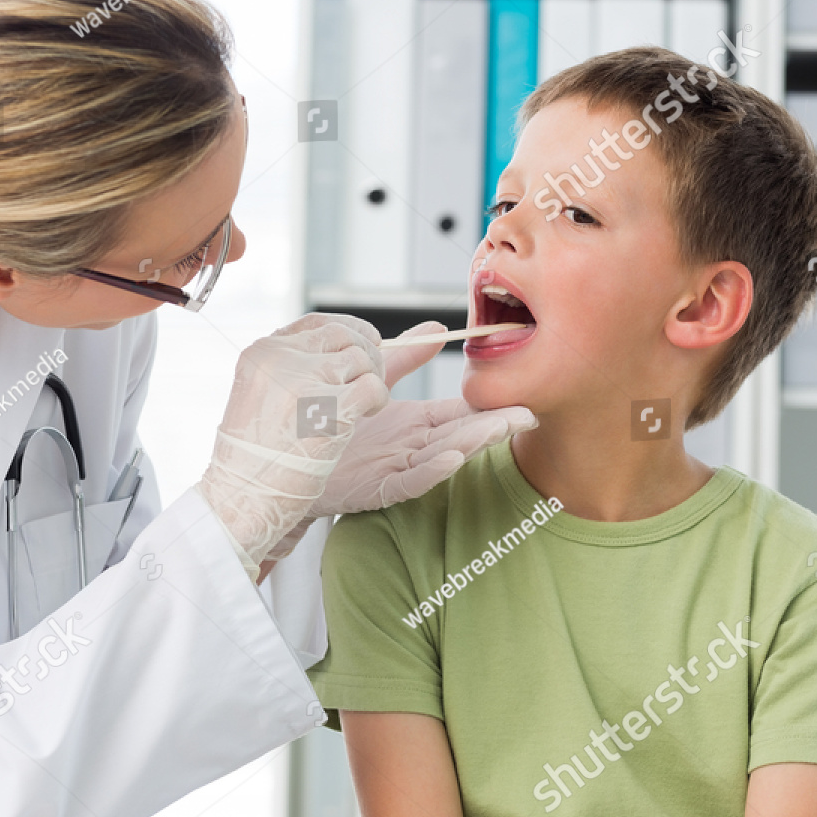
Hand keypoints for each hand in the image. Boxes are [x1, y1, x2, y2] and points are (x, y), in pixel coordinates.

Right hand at [198, 313, 388, 579]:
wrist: (242, 496)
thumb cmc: (255, 457)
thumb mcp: (264, 397)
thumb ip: (300, 367)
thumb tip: (350, 343)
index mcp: (262, 353)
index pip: (317, 323)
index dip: (347, 332)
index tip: (361, 345)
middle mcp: (282, 359)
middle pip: (344, 336)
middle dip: (367, 355)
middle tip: (368, 380)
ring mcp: (306, 381)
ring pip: (362, 359)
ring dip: (372, 382)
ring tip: (360, 408)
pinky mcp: (330, 408)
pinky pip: (373, 386)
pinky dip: (377, 400)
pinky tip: (364, 416)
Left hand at [264, 322, 535, 563]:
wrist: (289, 462)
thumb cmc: (333, 425)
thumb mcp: (374, 385)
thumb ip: (405, 358)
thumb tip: (439, 329)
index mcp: (417, 423)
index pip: (462, 413)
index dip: (492, 408)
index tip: (523, 400)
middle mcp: (413, 446)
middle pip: (461, 435)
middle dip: (494, 426)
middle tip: (526, 415)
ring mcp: (398, 468)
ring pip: (442, 456)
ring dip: (471, 445)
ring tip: (498, 430)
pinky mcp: (377, 487)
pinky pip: (410, 482)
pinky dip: (431, 473)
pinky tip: (451, 460)